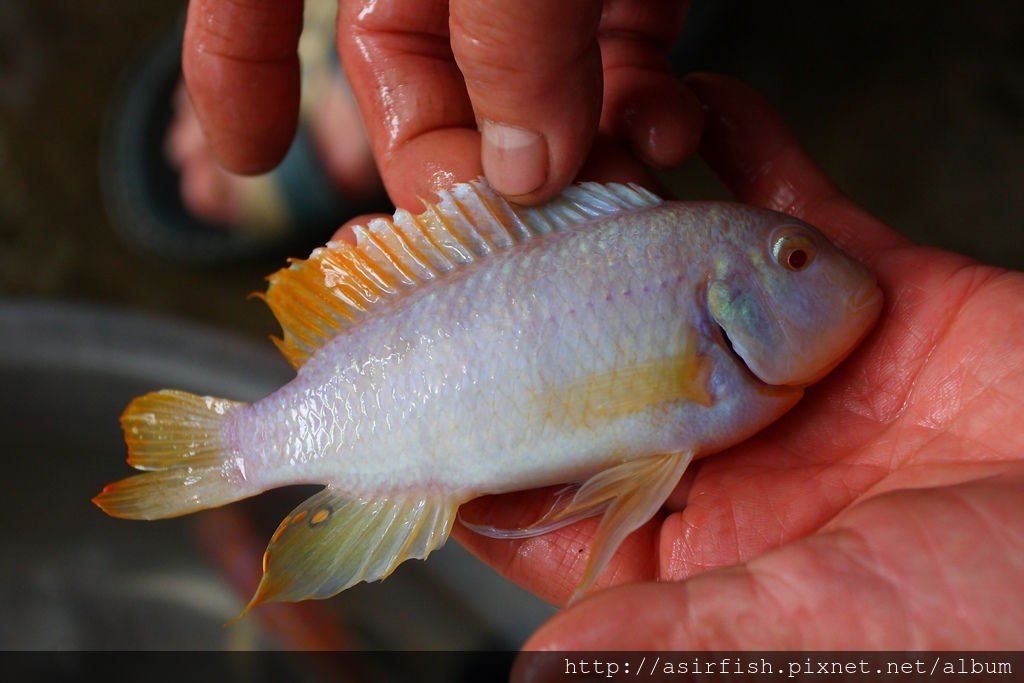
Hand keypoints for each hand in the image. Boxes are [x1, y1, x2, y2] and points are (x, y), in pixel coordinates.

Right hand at [181, 0, 700, 207]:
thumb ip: (510, 29)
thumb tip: (521, 169)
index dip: (234, 66)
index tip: (249, 157)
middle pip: (416, 64)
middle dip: (472, 154)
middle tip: (532, 219)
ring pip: (525, 70)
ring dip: (576, 140)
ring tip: (629, 170)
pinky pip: (616, 40)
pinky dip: (641, 93)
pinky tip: (671, 123)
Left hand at [454, 74, 1023, 653]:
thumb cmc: (998, 619)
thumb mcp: (820, 636)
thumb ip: (679, 640)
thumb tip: (540, 668)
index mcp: (705, 541)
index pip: (560, 500)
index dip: (484, 456)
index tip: (410, 402)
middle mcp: (731, 449)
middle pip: (597, 372)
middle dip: (527, 317)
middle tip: (454, 256)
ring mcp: (791, 363)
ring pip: (674, 278)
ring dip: (617, 220)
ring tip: (551, 173)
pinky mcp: (866, 290)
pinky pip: (786, 202)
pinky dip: (741, 148)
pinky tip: (689, 110)